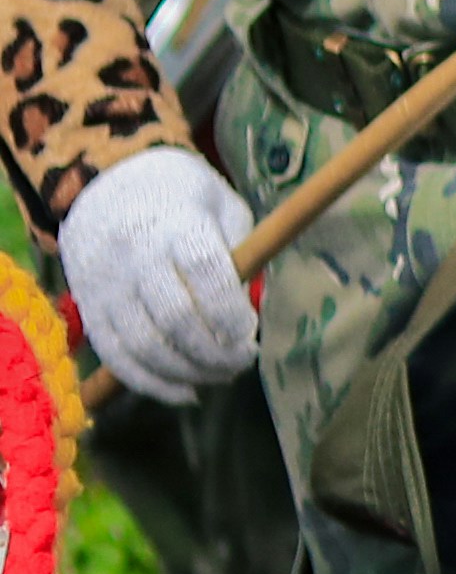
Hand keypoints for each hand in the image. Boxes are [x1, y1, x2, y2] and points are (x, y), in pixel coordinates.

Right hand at [62, 144, 257, 402]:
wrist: (104, 182)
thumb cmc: (182, 197)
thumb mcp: (222, 207)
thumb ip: (240, 255)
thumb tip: (251, 314)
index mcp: (175, 222)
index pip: (204, 273)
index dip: (230, 313)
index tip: (251, 334)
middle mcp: (133, 254)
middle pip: (173, 317)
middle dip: (214, 352)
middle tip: (241, 361)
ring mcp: (103, 282)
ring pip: (142, 345)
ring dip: (187, 372)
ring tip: (219, 376)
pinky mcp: (86, 305)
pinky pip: (114, 355)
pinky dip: (151, 383)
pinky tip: (185, 391)